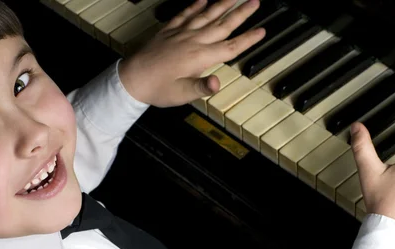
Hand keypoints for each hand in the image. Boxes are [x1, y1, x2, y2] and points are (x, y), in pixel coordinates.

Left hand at [118, 0, 264, 107]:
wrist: (131, 79)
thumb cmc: (157, 89)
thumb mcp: (182, 94)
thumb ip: (201, 87)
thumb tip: (218, 83)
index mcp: (199, 57)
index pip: (230, 47)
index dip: (248, 39)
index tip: (262, 31)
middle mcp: (193, 41)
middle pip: (222, 24)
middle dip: (241, 13)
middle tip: (255, 1)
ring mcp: (180, 34)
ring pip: (206, 15)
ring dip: (222, 4)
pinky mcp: (169, 31)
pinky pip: (185, 14)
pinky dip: (195, 5)